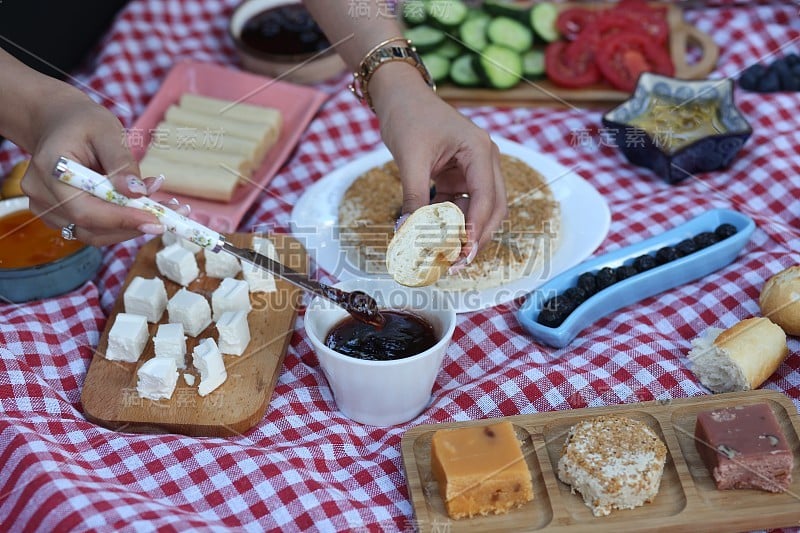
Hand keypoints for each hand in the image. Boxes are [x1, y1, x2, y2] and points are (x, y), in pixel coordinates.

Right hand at [20, 85, 162, 245]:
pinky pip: (93, 228)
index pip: (85, 209)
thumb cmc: (83, 123)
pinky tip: (144, 208)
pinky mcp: (59, 216)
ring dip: (132, 226)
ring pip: (94, 233)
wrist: (58, 123)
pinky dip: (121, 222)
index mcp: (50, 169)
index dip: (122, 219)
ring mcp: (47, 208)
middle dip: (134, 224)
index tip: (157, 221)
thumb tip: (136, 193)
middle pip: (91, 227)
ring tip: (164, 208)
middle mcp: (41, 194)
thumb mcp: (107, 131)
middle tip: (171, 215)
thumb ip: (121, 162)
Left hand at [371, 63, 507, 263]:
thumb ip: (414, 198)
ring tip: (445, 257)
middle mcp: (484, 160)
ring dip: (464, 233)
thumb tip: (408, 234)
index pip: (486, 198)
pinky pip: (461, 205)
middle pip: (492, 208)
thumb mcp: (410, 159)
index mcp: (479, 150)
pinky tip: (435, 240)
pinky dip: (450, 223)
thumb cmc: (407, 117)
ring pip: (478, 210)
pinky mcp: (459, 176)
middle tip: (457, 264)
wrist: (398, 96)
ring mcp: (473, 169)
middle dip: (477, 237)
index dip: (476, 229)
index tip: (463, 253)